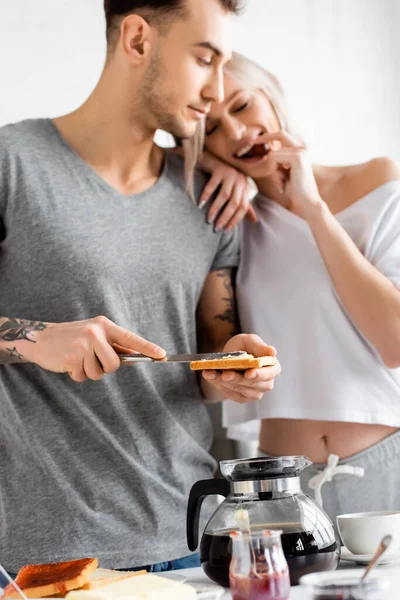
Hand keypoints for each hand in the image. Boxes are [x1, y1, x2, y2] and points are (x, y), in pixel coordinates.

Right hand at [25, 316, 165, 381]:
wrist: (41, 338)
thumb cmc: (72, 338)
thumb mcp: (94, 335)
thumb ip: (113, 346)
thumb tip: (135, 358)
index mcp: (104, 325)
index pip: (130, 338)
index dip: (147, 348)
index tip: (162, 355)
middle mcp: (95, 333)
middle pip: (115, 364)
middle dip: (105, 367)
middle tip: (91, 359)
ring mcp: (83, 345)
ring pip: (99, 373)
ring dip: (88, 371)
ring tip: (77, 359)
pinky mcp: (71, 357)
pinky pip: (83, 377)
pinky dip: (76, 374)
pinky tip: (68, 362)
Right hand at [198, 151, 257, 230]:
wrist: (210, 158)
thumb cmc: (222, 179)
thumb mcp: (235, 192)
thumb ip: (244, 205)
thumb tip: (255, 221)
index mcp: (245, 187)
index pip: (244, 207)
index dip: (235, 220)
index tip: (226, 230)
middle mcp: (240, 180)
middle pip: (235, 203)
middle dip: (226, 217)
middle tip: (216, 227)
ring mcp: (230, 173)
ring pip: (225, 196)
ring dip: (216, 209)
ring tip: (209, 219)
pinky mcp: (219, 168)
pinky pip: (212, 185)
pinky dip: (206, 195)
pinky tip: (200, 205)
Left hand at [202, 334, 280, 403]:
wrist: (228, 356)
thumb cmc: (242, 346)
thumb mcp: (249, 341)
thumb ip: (259, 346)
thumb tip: (272, 352)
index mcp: (273, 367)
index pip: (270, 373)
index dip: (260, 374)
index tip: (248, 373)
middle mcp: (266, 382)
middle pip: (254, 385)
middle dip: (238, 379)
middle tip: (225, 374)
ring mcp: (255, 392)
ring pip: (241, 390)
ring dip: (225, 382)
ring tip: (211, 373)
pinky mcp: (242, 398)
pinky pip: (231, 394)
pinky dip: (219, 385)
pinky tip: (210, 376)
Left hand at [257, 131, 323, 219]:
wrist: (307, 203)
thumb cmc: (295, 191)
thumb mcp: (283, 173)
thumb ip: (277, 161)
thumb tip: (267, 152)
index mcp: (300, 151)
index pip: (282, 135)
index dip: (269, 136)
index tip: (254, 140)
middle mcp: (302, 148)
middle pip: (280, 134)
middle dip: (265, 139)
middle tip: (251, 142)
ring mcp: (301, 151)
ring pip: (273, 154)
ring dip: (272, 171)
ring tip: (280, 183)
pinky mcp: (297, 157)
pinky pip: (274, 159)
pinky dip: (273, 173)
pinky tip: (281, 183)